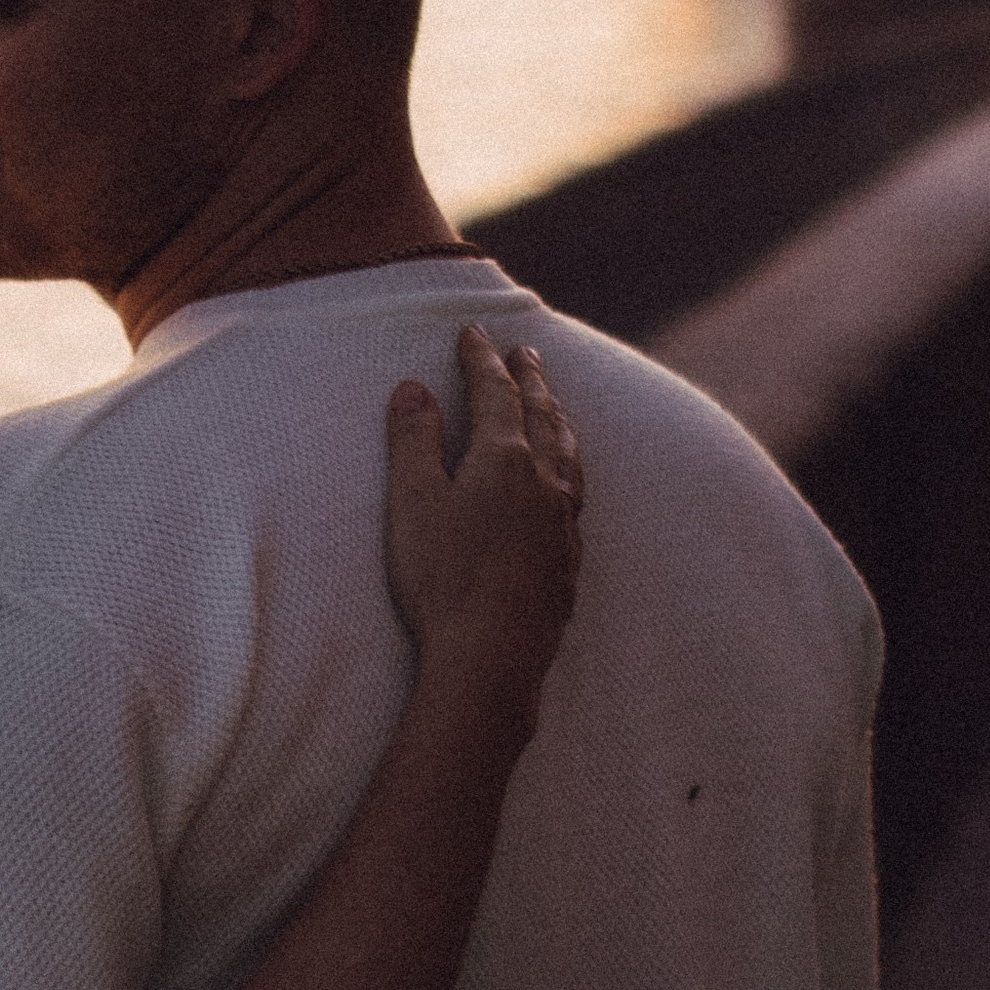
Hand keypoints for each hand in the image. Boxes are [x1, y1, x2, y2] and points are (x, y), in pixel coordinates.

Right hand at [384, 324, 584, 717]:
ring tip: (552, 403)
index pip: (495, 393)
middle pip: (542, 414)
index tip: (473, 331)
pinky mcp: (569, 559)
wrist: (492, 657)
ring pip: (568, 452)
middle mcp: (545, 482)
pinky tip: (565, 480)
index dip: (481, 359)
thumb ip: (413, 442)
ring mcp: (563, 521)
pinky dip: (570, 465)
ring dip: (558, 417)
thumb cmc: (444, 580)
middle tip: (525, 351)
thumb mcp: (412, 504)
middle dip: (530, 378)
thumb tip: (412, 388)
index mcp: (505, 460)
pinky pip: (577, 492)